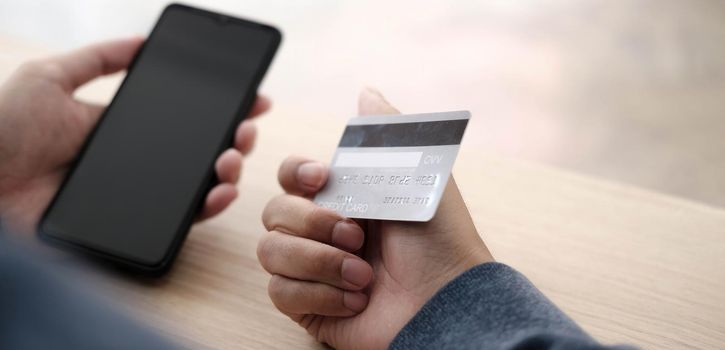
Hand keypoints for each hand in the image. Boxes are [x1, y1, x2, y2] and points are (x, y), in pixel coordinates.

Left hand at [0, 37, 269, 233]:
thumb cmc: (4, 130)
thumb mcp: (50, 78)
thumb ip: (97, 59)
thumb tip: (143, 40)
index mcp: (123, 128)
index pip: (183, 118)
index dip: (220, 109)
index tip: (252, 97)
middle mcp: (139, 163)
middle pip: (201, 152)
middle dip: (236, 136)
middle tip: (247, 125)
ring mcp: (139, 196)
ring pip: (200, 185)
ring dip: (230, 168)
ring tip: (233, 154)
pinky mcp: (134, 226)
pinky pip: (182, 219)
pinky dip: (210, 205)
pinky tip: (221, 188)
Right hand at [258, 88, 493, 348]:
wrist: (445, 303)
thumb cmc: (438, 241)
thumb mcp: (418, 175)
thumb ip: (387, 133)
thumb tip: (365, 91)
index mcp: (342, 199)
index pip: (290, 177)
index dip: (295, 173)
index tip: (322, 178)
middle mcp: (322, 232)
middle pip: (273, 213)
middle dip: (315, 224)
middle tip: (358, 236)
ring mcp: (313, 270)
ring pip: (270, 252)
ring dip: (321, 262)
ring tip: (364, 275)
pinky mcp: (308, 306)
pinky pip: (280, 292)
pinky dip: (321, 294)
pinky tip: (357, 299)